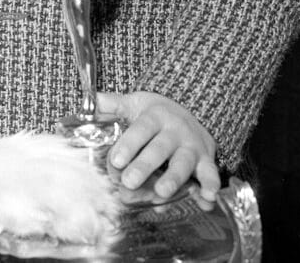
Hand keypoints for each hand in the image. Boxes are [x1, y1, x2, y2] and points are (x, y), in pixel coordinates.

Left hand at [96, 91, 218, 203]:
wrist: (191, 112)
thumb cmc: (156, 113)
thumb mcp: (135, 103)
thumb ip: (112, 104)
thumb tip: (89, 100)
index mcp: (155, 116)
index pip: (141, 129)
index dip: (129, 144)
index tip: (116, 160)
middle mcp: (175, 131)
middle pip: (160, 149)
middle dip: (145, 166)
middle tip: (129, 181)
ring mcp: (191, 146)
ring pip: (183, 163)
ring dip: (174, 178)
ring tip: (162, 192)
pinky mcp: (205, 160)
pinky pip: (210, 173)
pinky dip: (210, 185)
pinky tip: (206, 197)